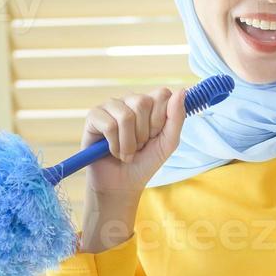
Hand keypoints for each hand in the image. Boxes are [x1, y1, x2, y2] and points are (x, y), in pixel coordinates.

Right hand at [81, 85, 187, 199]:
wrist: (122, 184)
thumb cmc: (145, 162)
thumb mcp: (168, 142)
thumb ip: (177, 117)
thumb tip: (181, 91)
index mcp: (149, 103)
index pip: (162, 94)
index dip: (161, 119)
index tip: (155, 136)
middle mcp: (129, 100)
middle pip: (143, 102)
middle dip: (144, 133)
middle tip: (140, 146)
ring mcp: (111, 106)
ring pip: (126, 116)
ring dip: (129, 143)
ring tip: (127, 152)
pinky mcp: (94, 116)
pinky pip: (109, 126)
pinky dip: (115, 146)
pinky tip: (112, 151)